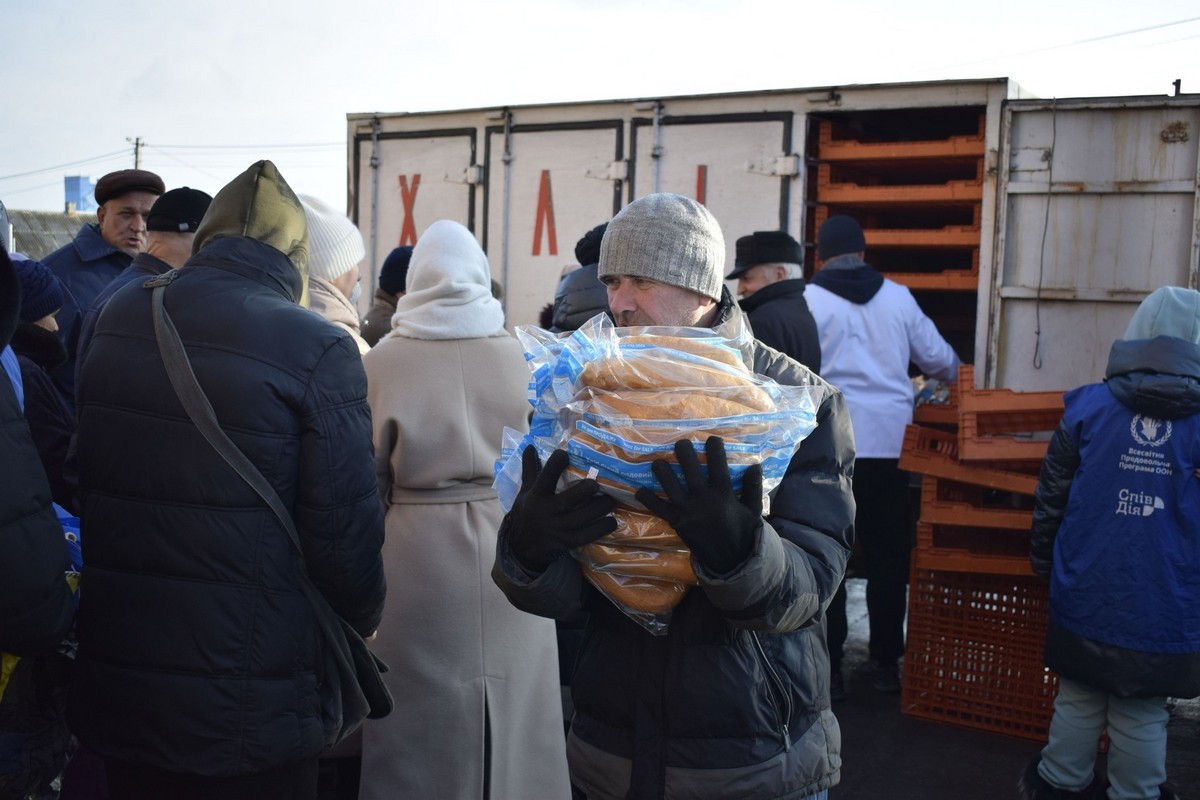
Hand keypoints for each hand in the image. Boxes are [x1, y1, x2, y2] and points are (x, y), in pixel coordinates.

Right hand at [508, 446, 616, 571]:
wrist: (521, 548)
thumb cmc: (526, 513)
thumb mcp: (525, 491)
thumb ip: (530, 469)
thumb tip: (530, 446)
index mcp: (536, 496)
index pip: (545, 478)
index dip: (555, 465)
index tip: (565, 453)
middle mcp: (547, 512)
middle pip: (567, 501)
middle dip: (583, 491)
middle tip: (596, 483)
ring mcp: (559, 529)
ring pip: (582, 518)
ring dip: (599, 508)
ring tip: (611, 500)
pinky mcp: (568, 542)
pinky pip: (588, 536)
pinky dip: (601, 529)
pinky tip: (612, 521)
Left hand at [635, 436, 761, 574]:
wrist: (731, 561)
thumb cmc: (743, 533)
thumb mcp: (753, 510)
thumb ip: (753, 488)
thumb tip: (755, 466)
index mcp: (724, 494)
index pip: (718, 466)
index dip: (714, 450)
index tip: (711, 439)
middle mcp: (704, 499)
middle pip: (691, 470)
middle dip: (684, 453)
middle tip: (680, 443)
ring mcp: (688, 511)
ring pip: (671, 486)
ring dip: (663, 472)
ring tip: (657, 461)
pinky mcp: (677, 522)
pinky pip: (660, 509)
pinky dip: (649, 500)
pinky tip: (639, 490)